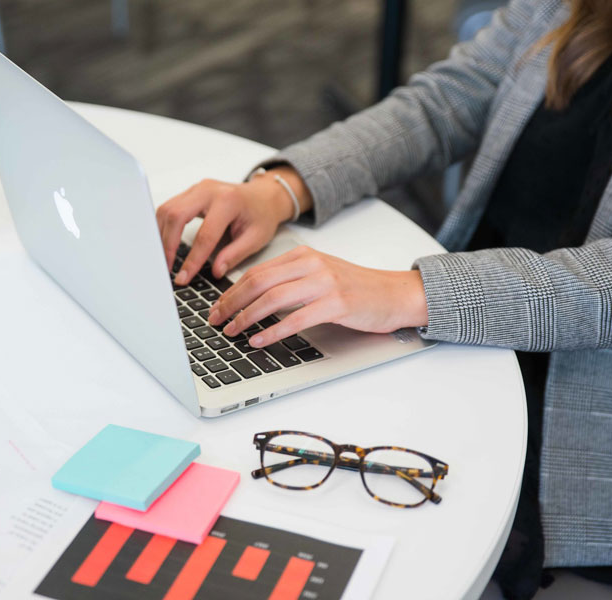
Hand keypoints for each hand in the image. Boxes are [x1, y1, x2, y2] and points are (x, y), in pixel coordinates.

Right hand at [156, 167, 311, 284]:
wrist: (263, 196)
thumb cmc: (261, 214)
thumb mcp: (256, 238)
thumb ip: (235, 254)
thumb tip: (216, 271)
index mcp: (228, 201)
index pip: (205, 235)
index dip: (192, 259)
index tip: (184, 277)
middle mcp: (209, 190)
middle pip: (176, 215)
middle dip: (168, 245)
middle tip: (166, 268)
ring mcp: (197, 189)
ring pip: (167, 210)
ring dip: (161, 235)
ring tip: (163, 258)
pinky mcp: (190, 193)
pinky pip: (169, 208)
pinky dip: (163, 227)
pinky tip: (164, 243)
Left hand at [208, 246, 428, 346]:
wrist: (395, 293)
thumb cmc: (357, 288)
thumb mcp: (320, 274)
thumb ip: (290, 280)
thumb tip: (253, 298)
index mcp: (303, 256)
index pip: (257, 271)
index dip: (232, 291)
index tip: (218, 308)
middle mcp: (311, 265)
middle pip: (258, 282)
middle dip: (231, 303)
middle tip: (216, 321)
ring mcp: (324, 283)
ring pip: (273, 299)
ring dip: (247, 317)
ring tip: (232, 331)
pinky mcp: (336, 304)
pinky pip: (296, 319)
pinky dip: (273, 331)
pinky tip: (259, 340)